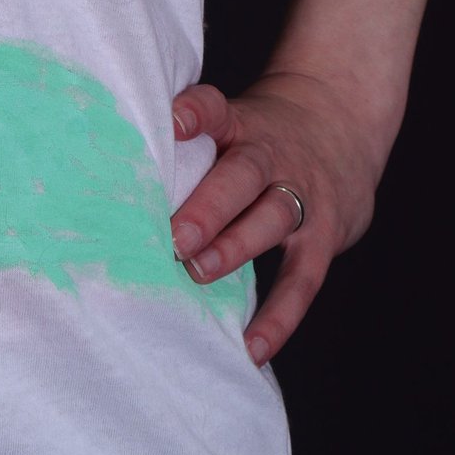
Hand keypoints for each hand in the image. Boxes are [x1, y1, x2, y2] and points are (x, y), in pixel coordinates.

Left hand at [169, 69, 390, 369]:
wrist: (341, 120)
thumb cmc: (263, 133)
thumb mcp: (234, 120)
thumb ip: (190, 145)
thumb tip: (113, 170)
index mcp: (240, 123)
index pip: (216, 108)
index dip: (195, 113)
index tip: (173, 122)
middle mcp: (271, 155)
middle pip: (242, 175)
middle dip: (208, 207)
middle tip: (175, 236)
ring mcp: (301, 194)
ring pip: (272, 219)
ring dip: (235, 248)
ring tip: (199, 273)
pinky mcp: (323, 237)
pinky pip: (302, 280)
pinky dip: (279, 316)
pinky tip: (252, 346)